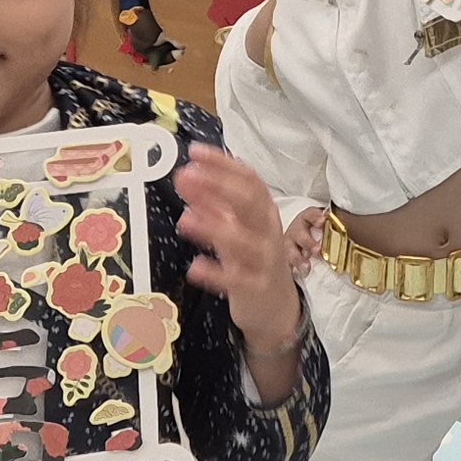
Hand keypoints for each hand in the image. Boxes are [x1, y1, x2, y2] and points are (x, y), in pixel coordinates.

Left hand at [176, 144, 304, 364]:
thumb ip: (211, 205)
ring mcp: (265, 259)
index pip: (249, 180)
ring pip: (244, 240)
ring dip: (214, 227)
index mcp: (262, 211)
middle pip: (251, 202)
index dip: (223, 164)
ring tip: (186, 220)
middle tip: (189, 175)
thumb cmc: (251, 260)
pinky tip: (195, 267)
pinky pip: (237, 279)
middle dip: (220, 186)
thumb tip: (187, 177)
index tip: (195, 152)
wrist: (275, 308)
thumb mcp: (233, 229)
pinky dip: (216, 273)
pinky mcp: (257, 287)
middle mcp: (267, 230)